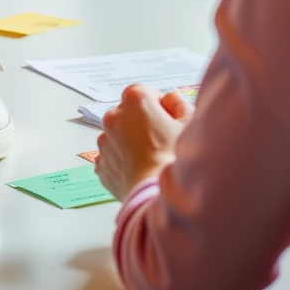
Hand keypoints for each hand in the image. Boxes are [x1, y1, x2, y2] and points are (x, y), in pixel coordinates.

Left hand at [96, 84, 190, 201]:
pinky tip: (140, 170)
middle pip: (129, 113)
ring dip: (130, 142)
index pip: (146, 93)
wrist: (158, 196)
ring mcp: (105, 141)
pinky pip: (112, 157)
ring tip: (151, 160)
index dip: (160, 107)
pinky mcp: (100, 164)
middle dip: (142, 123)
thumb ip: (178, 103)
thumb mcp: (189, 123)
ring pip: (118, 135)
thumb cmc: (175, 159)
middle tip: (161, 142)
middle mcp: (114, 116)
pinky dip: (122, 162)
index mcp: (135, 99)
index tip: (168, 121)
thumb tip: (170, 100)